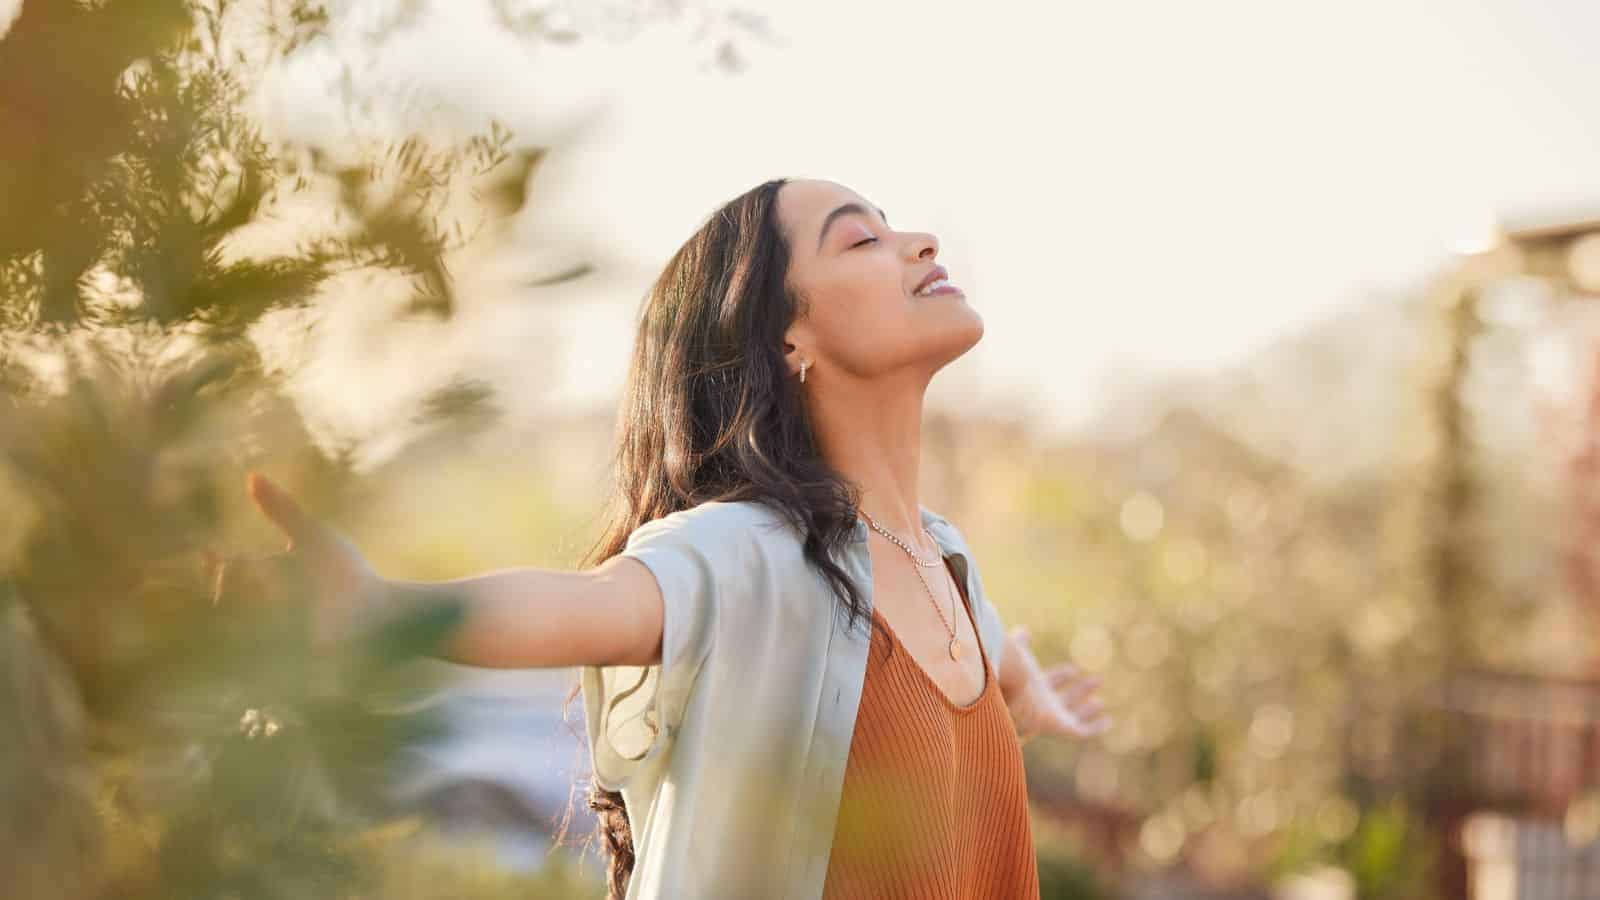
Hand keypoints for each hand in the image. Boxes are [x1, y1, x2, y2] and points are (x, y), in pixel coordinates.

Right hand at [206, 472, 382, 647]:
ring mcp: (267, 640)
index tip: (210, 554)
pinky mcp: (278, 668)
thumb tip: (251, 476)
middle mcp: (259, 611)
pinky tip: (281, 629)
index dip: (214, 566)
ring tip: (278, 598)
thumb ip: (282, 509)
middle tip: (255, 576)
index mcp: (263, 580)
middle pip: (226, 600)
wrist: (383, 616)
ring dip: (249, 611)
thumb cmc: (348, 575)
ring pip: (233, 629)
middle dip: (235, 587)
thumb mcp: (313, 539)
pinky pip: (250, 660)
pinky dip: (258, 644)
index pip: (226, 572)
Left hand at [1003, 625, 1110, 744]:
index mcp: (1031, 687)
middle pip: (1063, 700)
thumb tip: (1024, 630)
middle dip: (1079, 691)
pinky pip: (1082, 731)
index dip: (1062, 675)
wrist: (1011, 688)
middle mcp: (1042, 704)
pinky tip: (1108, 721)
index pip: (1049, 682)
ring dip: (1087, 709)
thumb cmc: (1012, 669)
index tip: (1074, 669)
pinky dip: (1096, 727)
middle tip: (1097, 681)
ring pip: (1073, 716)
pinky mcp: (1061, 727)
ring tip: (1100, 701)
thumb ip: (1020, 643)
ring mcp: (1052, 718)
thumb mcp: (1018, 652)